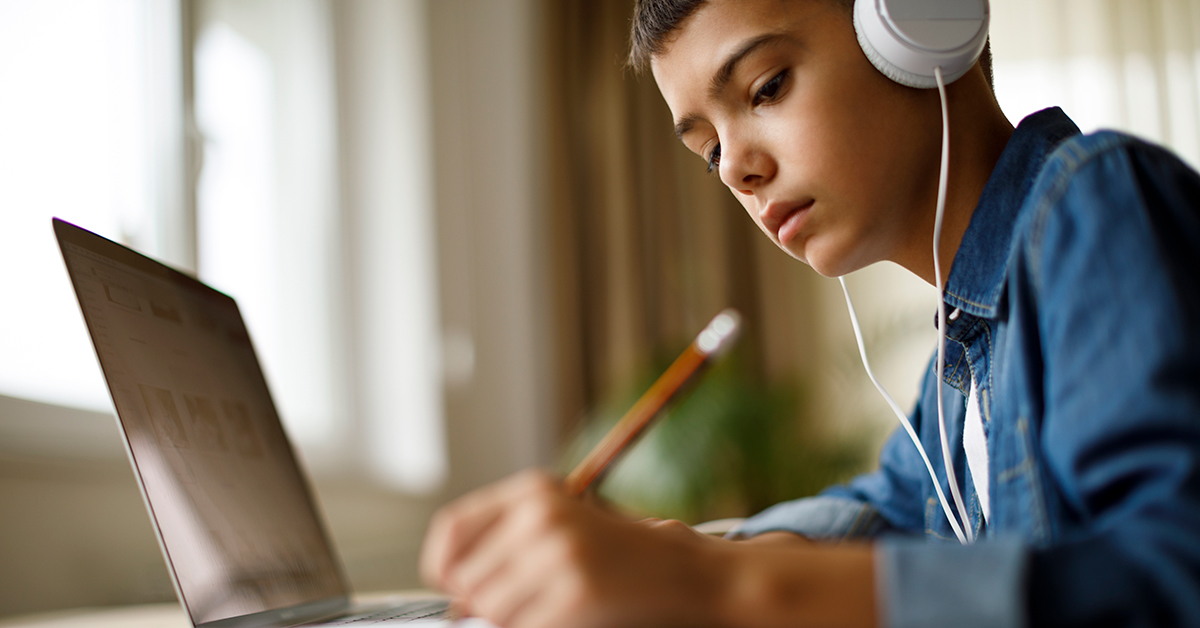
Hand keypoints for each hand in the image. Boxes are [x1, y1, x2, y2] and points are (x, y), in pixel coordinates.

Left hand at [420, 469, 728, 627]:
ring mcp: (558, 554)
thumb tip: (453, 593)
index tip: (450, 585)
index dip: (441, 564)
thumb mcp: (558, 522)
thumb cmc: (612, 550)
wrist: (677, 568)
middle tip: (514, 603)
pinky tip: (561, 617)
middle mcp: (541, 515)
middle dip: (480, 601)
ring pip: (488, 608)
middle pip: (466, 577)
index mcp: (533, 490)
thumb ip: (506, 541)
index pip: (453, 528)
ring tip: (542, 607)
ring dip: (507, 619)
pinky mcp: (575, 592)